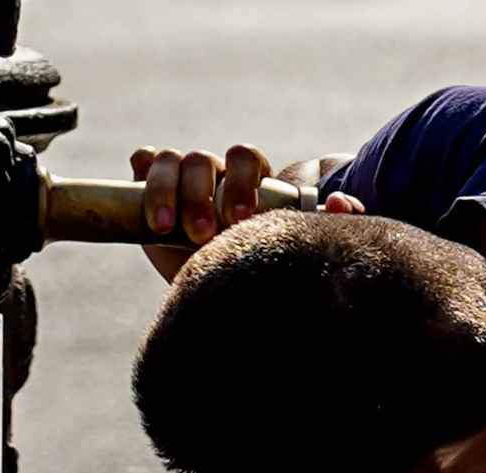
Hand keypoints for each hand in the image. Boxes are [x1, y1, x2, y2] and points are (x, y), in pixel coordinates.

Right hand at [128, 144, 365, 281]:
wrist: (215, 299)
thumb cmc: (258, 271)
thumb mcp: (288, 251)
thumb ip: (325, 224)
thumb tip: (342, 204)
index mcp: (249, 182)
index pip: (245, 159)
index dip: (240, 183)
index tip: (240, 220)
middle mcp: (214, 176)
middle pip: (203, 159)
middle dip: (200, 195)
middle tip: (202, 235)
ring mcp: (180, 179)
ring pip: (170, 160)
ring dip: (167, 192)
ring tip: (166, 229)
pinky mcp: (146, 188)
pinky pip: (143, 160)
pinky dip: (143, 176)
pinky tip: (144, 206)